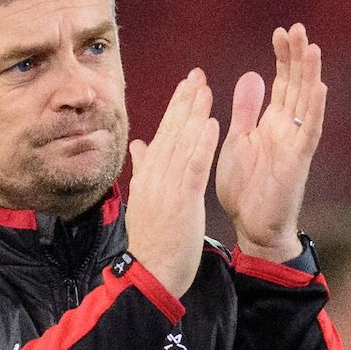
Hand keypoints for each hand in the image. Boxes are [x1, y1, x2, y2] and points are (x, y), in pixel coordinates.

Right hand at [125, 70, 220, 297]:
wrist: (150, 275)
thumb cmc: (152, 243)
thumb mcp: (145, 201)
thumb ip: (143, 170)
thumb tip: (139, 146)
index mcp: (148, 177)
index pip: (163, 135)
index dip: (175, 108)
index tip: (187, 84)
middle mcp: (155, 177)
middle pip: (171, 133)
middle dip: (184, 102)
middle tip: (196, 74)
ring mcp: (167, 188)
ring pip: (182, 144)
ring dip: (194, 115)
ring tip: (205, 89)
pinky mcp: (182, 202)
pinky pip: (194, 168)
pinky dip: (202, 145)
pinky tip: (211, 123)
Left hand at [216, 24, 326, 263]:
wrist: (252, 226)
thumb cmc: (246, 188)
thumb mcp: (239, 139)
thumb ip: (246, 110)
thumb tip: (251, 75)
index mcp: (272, 122)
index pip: (281, 82)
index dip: (283, 57)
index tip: (281, 32)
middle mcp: (288, 128)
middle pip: (296, 85)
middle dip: (298, 57)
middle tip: (298, 28)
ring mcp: (295, 143)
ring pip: (307, 102)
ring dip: (311, 76)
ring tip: (313, 48)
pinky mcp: (298, 161)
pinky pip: (309, 132)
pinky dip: (315, 110)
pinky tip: (320, 88)